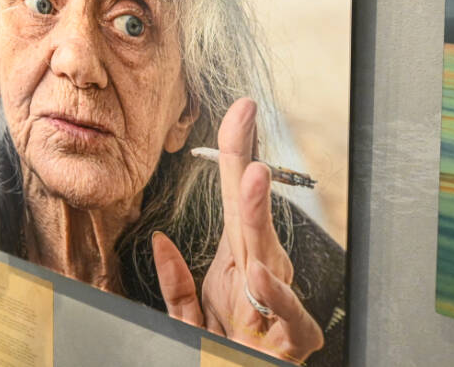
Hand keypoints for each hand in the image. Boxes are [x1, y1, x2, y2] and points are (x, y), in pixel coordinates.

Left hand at [151, 99, 323, 364]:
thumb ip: (176, 285)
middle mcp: (263, 276)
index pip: (236, 200)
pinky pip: (288, 314)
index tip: (239, 111)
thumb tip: (160, 241)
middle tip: (244, 119)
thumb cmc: (226, 352)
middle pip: (253, 213)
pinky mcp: (292, 340)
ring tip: (253, 177)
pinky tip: (258, 273)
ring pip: (270, 254)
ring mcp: (279, 306)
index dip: (237, 154)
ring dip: (260, 214)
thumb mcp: (189, 319)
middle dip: (248, 164)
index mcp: (240, 263)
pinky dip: (276, 295)